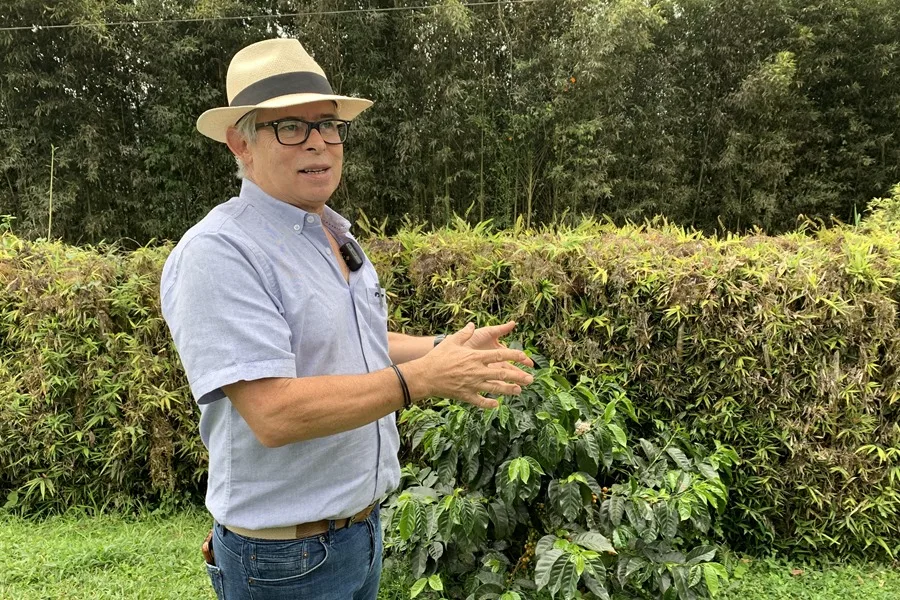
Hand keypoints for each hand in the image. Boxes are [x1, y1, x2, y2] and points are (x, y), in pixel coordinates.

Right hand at [409, 322, 534, 408]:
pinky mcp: (465, 395)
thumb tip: (472, 325)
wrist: (425, 376)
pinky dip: (489, 403)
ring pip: (495, 388)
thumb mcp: (452, 342)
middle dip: (519, 376)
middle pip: (502, 373)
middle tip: (531, 379)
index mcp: (475, 357)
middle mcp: (477, 371)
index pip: (500, 355)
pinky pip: (480, 401)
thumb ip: (464, 333)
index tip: (525, 357)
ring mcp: (472, 384)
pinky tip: (497, 403)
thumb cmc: (438, 357)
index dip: (515, 355)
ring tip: (519, 391)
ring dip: (509, 390)